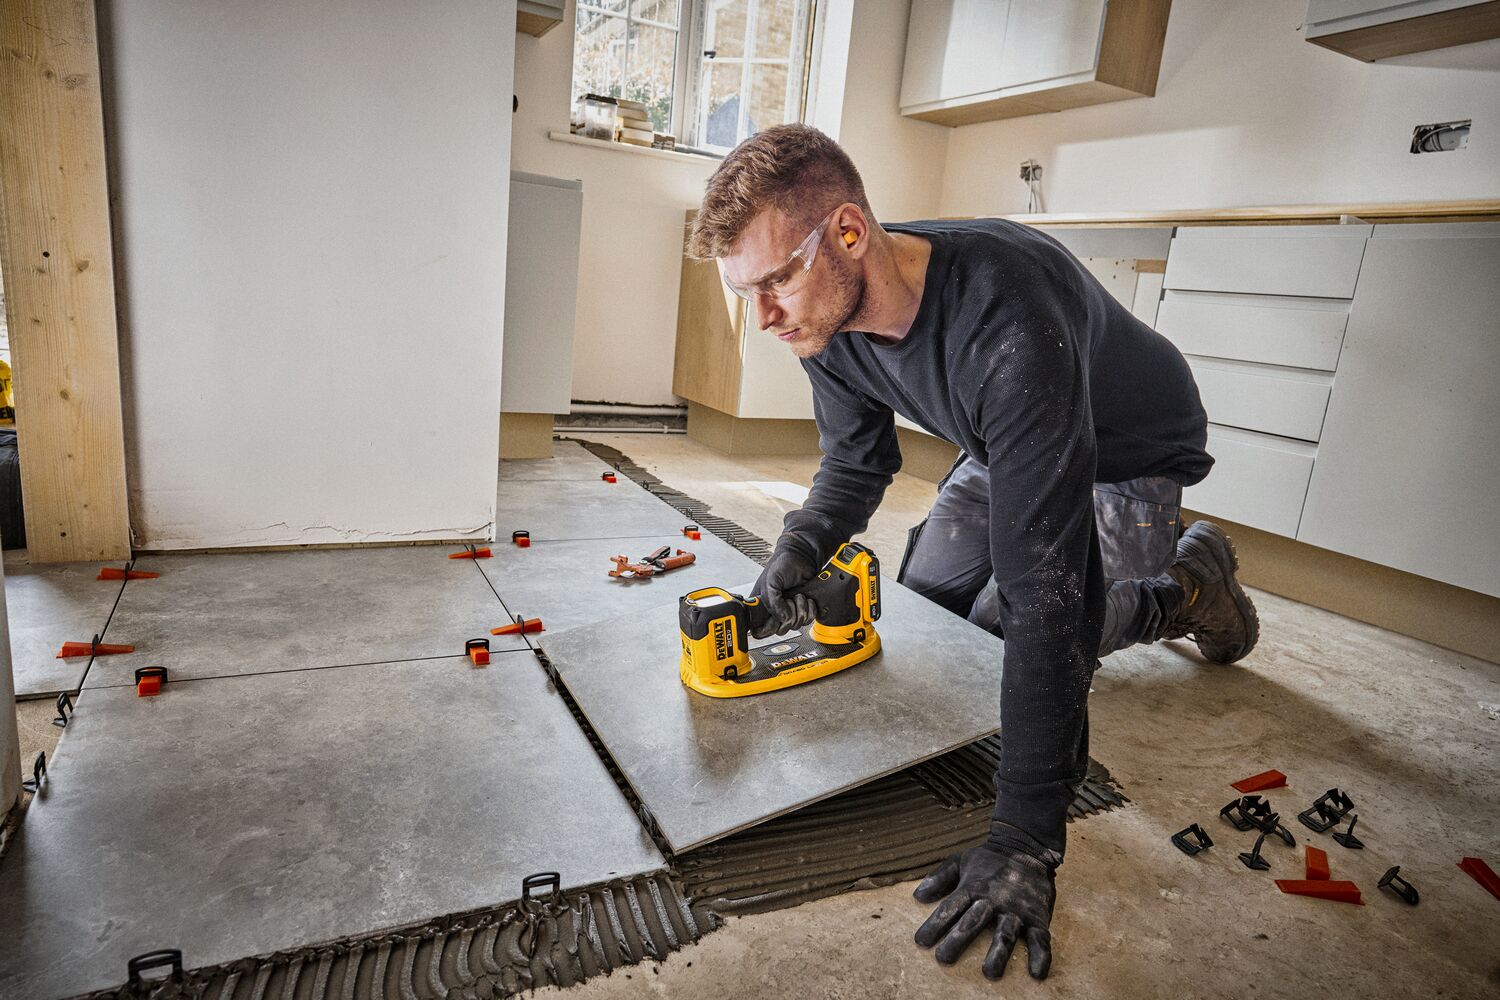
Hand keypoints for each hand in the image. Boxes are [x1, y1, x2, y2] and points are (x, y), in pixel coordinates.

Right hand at [749, 545, 818, 637]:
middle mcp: (774, 611)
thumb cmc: (783, 563)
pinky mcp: (803, 609)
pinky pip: (808, 621)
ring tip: (798, 595)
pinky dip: (810, 609)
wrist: (803, 556)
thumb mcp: (771, 581)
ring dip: (800, 609)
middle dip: (787, 616)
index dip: (768, 627)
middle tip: (788, 600)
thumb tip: (782, 618)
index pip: (759, 629)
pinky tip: (806, 598)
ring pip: (795, 626)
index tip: (774, 617)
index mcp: (761, 605)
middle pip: (780, 630)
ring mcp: (789, 611)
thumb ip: (772, 601)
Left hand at [913, 842, 1056, 979]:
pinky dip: (1040, 956)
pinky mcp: (1037, 917)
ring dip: (997, 953)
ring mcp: (1017, 909)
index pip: (951, 908)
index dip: (935, 924)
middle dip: (958, 940)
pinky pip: (1040, 939)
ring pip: (1006, 933)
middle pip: (973, 922)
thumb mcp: (960, 861)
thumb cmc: (989, 858)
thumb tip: (917, 896)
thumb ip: (939, 878)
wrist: (1027, 846)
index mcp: (973, 887)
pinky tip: (1036, 974)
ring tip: (989, 972)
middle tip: (944, 958)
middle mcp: (994, 899)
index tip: (921, 941)